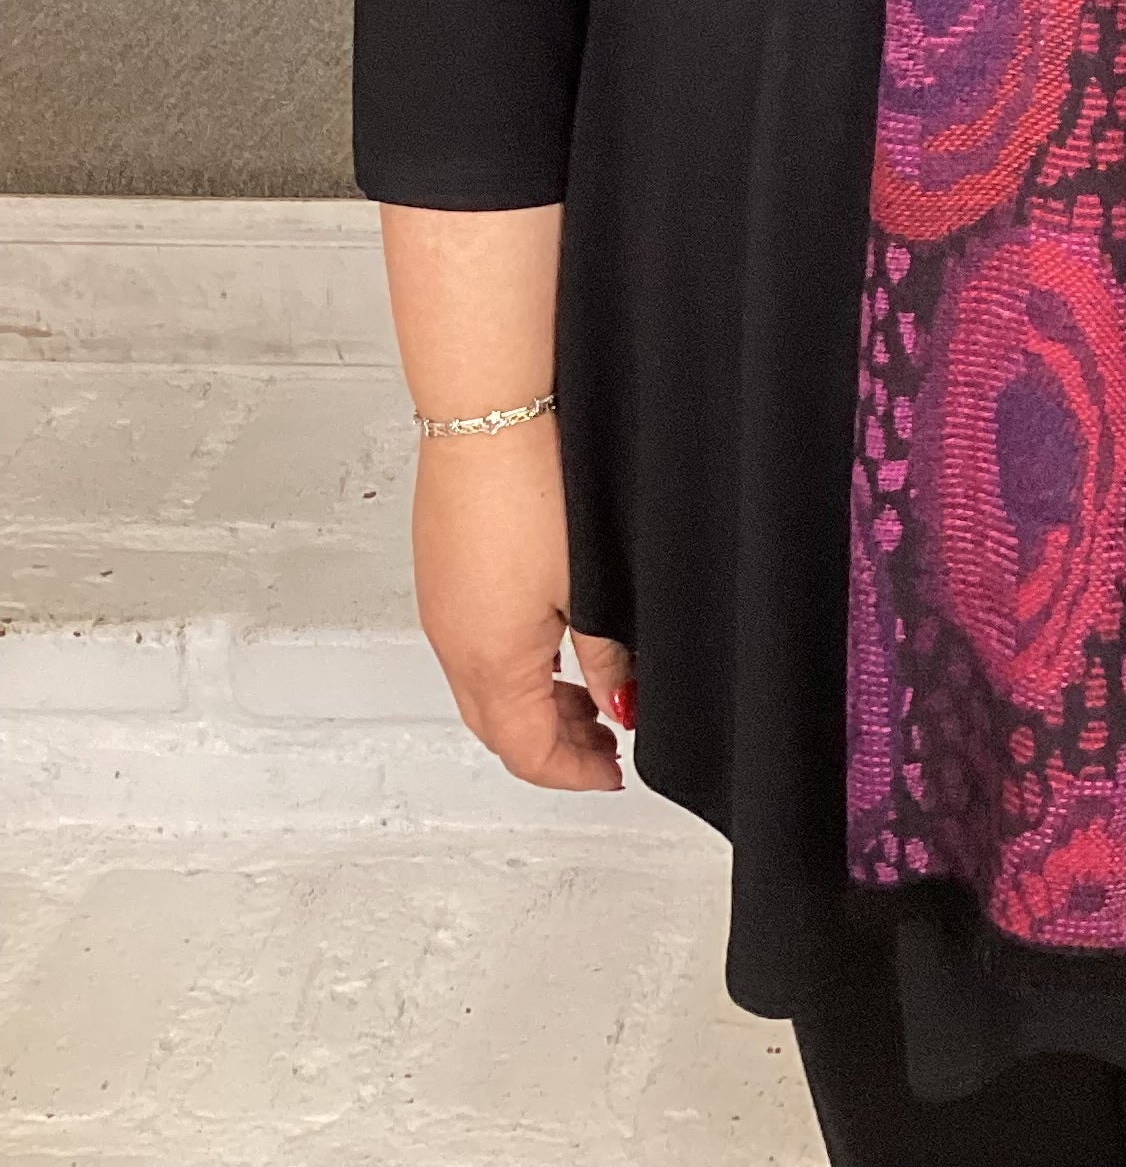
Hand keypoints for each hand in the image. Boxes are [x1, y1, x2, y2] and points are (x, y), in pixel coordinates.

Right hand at [411, 415, 635, 790]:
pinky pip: (470, 646)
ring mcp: (442, 607)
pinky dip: (510, 666)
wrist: (490, 414)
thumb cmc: (534, 491)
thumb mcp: (589, 586)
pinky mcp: (442, 573)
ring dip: (530, 705)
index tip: (612, 771)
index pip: (528, 751)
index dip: (574, 772)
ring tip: (585, 694)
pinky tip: (547, 643)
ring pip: (482, 689)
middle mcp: (454, 643)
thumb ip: (606, 657)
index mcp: (492, 661)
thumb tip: (623, 704)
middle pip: (499, 729)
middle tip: (604, 742)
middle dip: (553, 746)